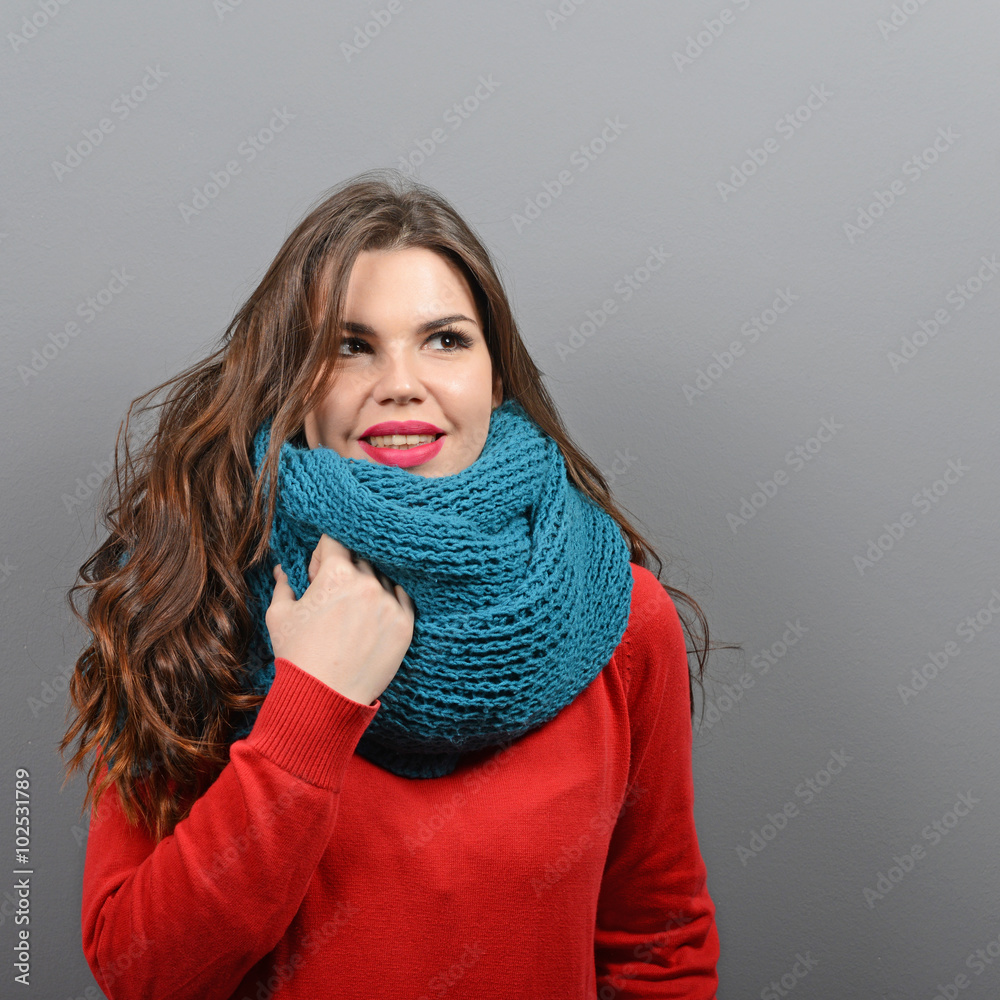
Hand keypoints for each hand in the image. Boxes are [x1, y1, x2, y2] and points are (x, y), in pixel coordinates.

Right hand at [265, 534, 414, 705]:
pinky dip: (388, 603)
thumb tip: (282, 571)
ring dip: (367, 587)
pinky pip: (402, 598)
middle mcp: (367, 582)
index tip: (318, 573)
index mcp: (336, 574)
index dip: (323, 555)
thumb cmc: (298, 656)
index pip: (335, 541)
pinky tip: (372, 619)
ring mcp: (390, 603)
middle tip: (333, 598)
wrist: (325, 698)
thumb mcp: (280, 616)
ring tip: (352, 614)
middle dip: (345, 571)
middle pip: (359, 559)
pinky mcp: (405, 624)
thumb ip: (284, 586)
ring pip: (381, 579)